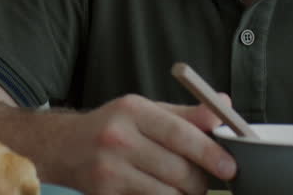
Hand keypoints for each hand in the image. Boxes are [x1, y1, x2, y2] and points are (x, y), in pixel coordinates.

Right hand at [50, 94, 236, 194]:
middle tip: (205, 180)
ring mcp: (110, 169)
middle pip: (178, 170)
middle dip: (200, 180)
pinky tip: (159, 190)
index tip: (229, 167)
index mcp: (133, 110)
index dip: (209, 152)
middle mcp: (118, 138)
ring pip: (168, 193)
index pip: (180, 133)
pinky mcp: (105, 194)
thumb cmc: (112, 127)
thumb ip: (185, 113)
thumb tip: (224, 107)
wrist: (64, 146)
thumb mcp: (145, 110)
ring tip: (183, 187)